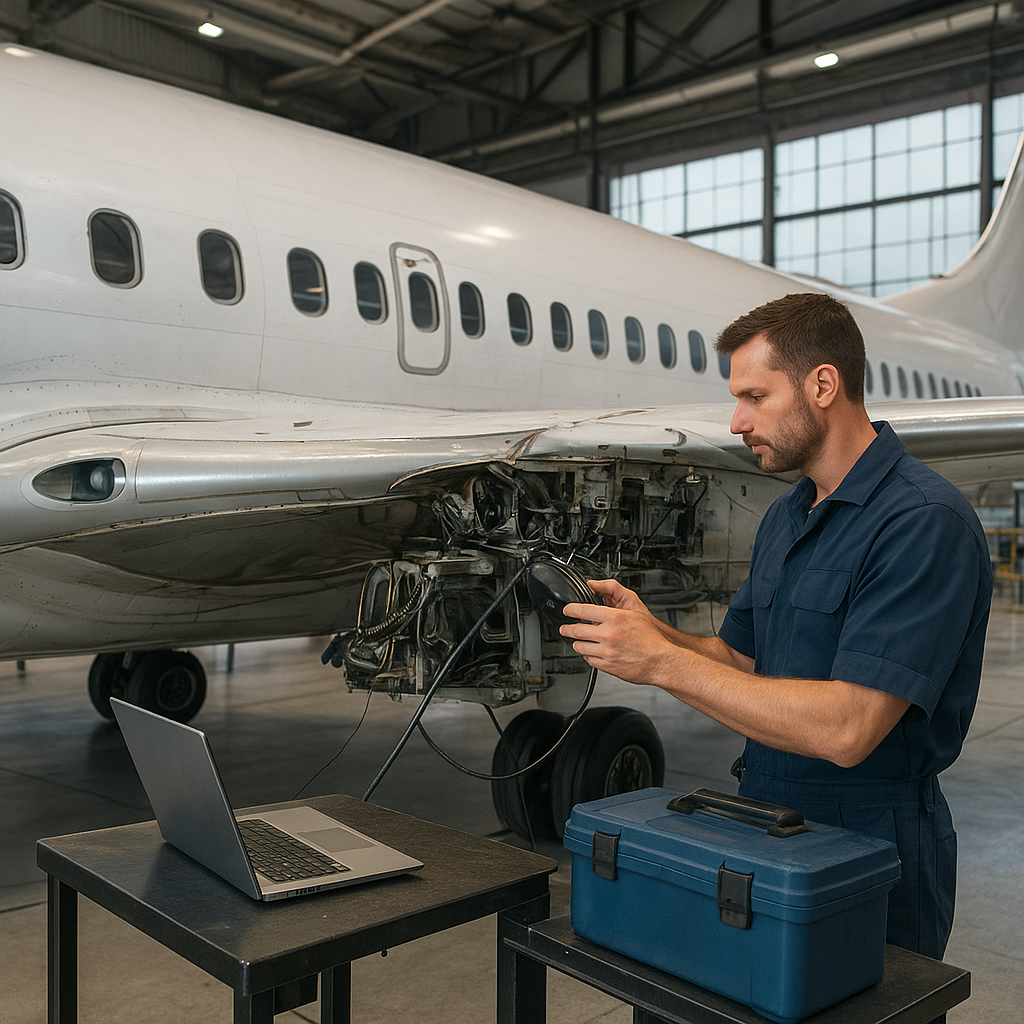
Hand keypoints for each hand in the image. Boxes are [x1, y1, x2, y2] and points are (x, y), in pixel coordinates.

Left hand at [559, 580, 679, 684]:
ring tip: (581, 640)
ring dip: (578, 643)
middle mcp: (609, 635)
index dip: (570, 610)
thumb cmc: (651, 636)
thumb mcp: (635, 607)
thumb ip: (614, 591)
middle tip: (565, 628)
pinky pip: (589, 660)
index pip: (583, 610)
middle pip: (576, 630)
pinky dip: (588, 655)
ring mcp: (607, 652)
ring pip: (580, 646)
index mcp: (615, 618)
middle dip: (567, 629)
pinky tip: (594, 651)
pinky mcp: (607, 666)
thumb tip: (594, 585)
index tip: (566, 610)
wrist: (662, 661)